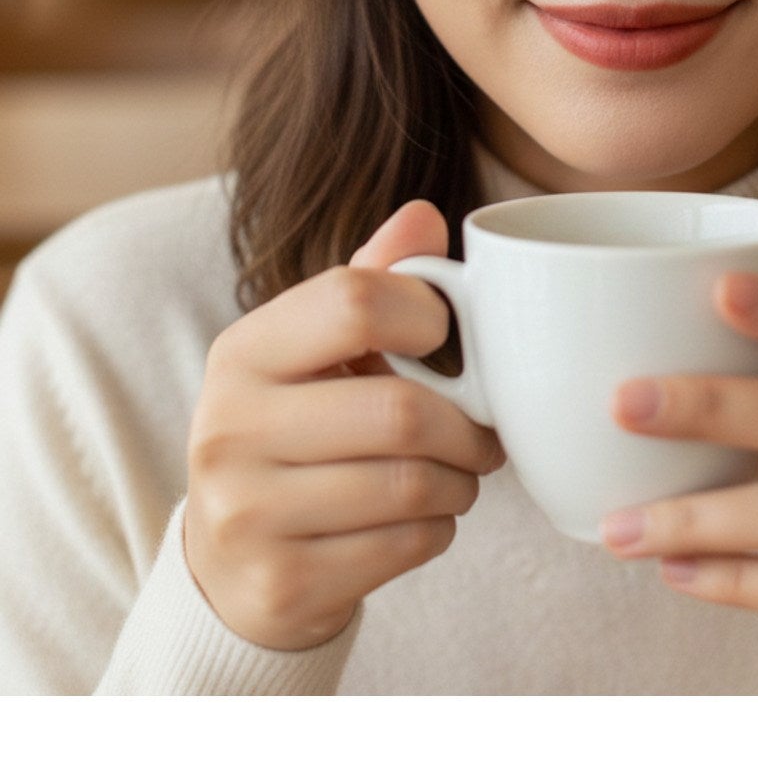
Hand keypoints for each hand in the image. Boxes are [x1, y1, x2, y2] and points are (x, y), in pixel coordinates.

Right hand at [183, 199, 505, 651]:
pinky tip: (424, 516)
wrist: (230, 562)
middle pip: (399, 412)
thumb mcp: (315, 348)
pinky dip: (438, 528)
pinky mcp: (281, 584)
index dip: (428, 315)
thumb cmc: (296, 428)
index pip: (354, 302)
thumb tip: (425, 218)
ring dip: (461, 480)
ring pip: (411, 485)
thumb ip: (372, 279)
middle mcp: (229, 430)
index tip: (447, 338)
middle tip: (483, 429)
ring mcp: (247, 515)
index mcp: (242, 352)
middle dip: (466, 425)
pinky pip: (405, 546)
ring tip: (458, 471)